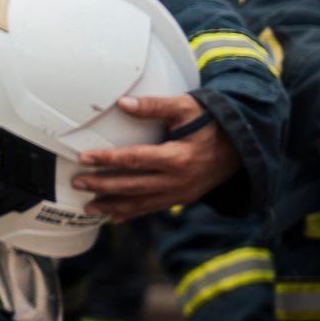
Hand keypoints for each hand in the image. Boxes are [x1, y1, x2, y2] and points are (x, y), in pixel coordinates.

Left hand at [71, 95, 241, 221]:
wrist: (242, 146)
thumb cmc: (211, 122)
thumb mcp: (186, 108)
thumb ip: (154, 106)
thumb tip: (123, 103)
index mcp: (178, 157)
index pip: (136, 159)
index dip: (108, 159)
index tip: (85, 158)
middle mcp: (179, 181)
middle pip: (133, 186)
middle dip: (103, 186)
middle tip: (77, 182)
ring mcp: (181, 193)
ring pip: (141, 203)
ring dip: (113, 206)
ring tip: (88, 207)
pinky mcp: (182, 199)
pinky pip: (153, 208)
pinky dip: (132, 213)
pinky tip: (113, 217)